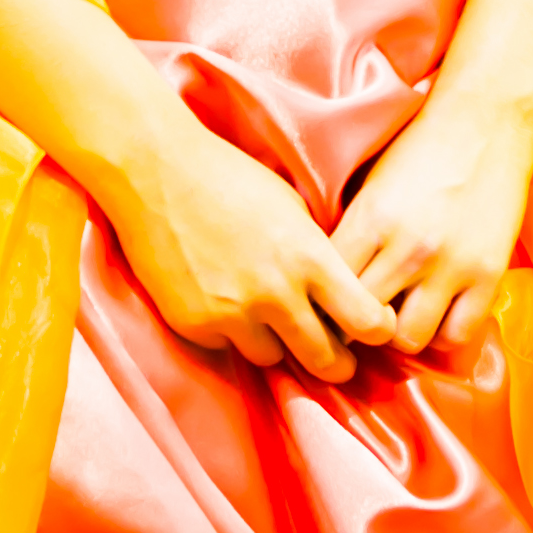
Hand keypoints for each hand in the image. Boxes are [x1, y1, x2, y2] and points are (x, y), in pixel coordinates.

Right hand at [100, 122, 396, 383]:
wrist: (157, 171)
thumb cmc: (231, 178)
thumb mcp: (293, 208)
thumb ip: (318, 255)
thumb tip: (343, 294)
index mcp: (309, 258)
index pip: (366, 321)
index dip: (375, 328)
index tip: (371, 326)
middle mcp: (276, 294)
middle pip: (327, 361)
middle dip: (336, 361)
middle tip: (335, 354)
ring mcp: (232, 314)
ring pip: (274, 360)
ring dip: (277, 344)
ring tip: (268, 315)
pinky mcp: (195, 325)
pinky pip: (228, 347)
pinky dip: (232, 332)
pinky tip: (223, 299)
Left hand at [330, 93, 532, 356]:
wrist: (485, 119)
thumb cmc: (420, 147)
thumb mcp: (371, 182)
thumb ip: (352, 232)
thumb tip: (325, 281)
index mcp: (370, 219)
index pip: (331, 287)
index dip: (326, 302)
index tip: (328, 306)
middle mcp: (407, 248)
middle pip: (364, 319)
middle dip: (357, 324)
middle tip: (361, 320)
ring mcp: (449, 265)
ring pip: (407, 339)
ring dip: (400, 333)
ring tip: (401, 315)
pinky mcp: (487, 275)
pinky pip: (456, 335)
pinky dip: (442, 333)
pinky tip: (438, 314)